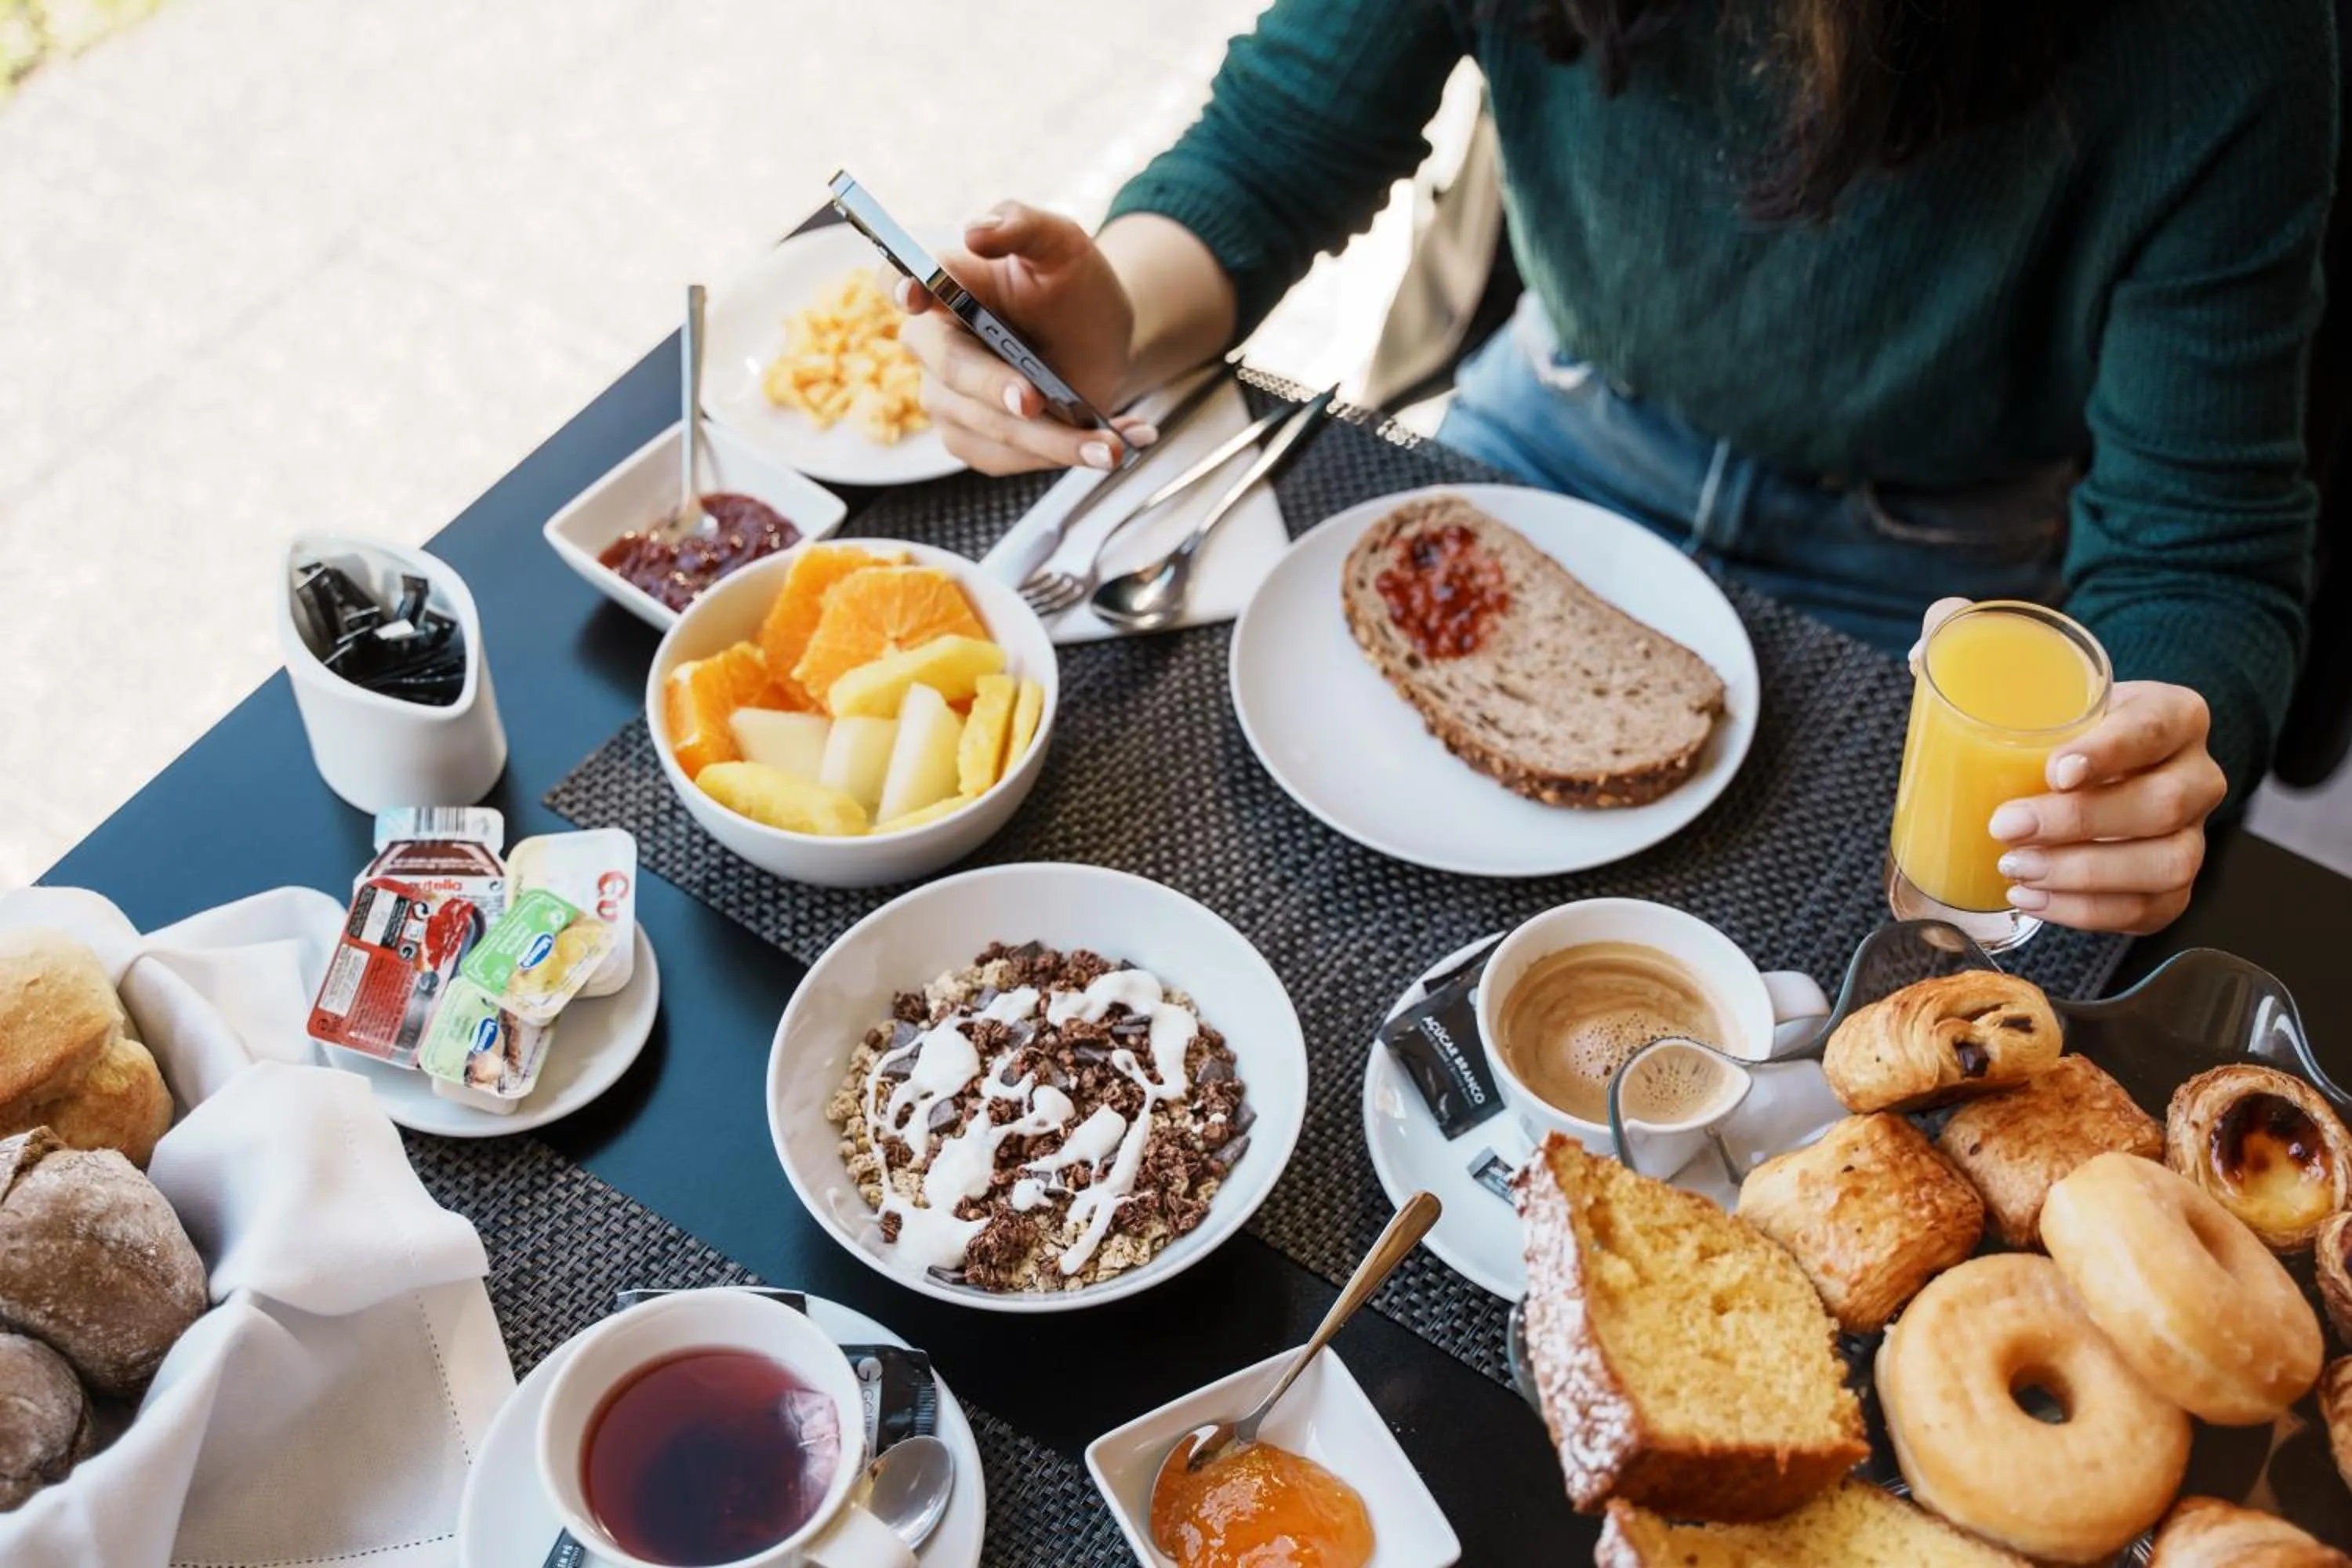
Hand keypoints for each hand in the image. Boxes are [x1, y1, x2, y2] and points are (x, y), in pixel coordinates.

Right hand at [896, 201, 1156, 474]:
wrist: (1100, 343)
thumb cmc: (1073, 287)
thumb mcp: (1064, 245)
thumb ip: (1023, 223)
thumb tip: (976, 230)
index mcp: (945, 287)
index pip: (898, 281)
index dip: (900, 286)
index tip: (916, 293)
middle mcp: (935, 344)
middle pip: (953, 370)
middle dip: (994, 387)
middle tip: (1035, 400)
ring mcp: (948, 398)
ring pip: (988, 427)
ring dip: (1053, 440)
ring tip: (1111, 446)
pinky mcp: (973, 440)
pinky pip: (1010, 457)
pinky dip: (1065, 455)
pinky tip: (1109, 444)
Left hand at [1918, 598, 2227, 934]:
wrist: (2100, 760)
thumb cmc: (2061, 715)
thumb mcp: (2033, 671)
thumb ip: (1973, 640)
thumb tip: (1921, 650)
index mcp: (2173, 714)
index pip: (2155, 729)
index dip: (2111, 752)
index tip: (2053, 769)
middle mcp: (2197, 775)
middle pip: (2161, 806)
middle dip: (2080, 824)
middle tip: (2004, 826)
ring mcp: (2191, 835)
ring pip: (2167, 865)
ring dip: (2086, 876)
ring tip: (2015, 869)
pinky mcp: (2173, 886)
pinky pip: (2151, 911)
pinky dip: (2090, 914)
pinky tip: (2034, 898)